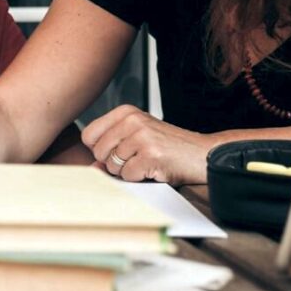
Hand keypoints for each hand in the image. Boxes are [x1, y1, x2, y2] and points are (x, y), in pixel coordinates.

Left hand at [81, 105, 215, 184]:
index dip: (99, 149)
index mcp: (126, 112)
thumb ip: (111, 147)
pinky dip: (139, 178)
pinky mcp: (150, 155)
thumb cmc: (169, 147)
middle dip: (114, 163)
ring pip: (112, 165)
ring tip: (147, 162)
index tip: (117, 150)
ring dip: (128, 171)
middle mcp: (132, 120)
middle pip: (99, 152)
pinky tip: (154, 169)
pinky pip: (128, 176)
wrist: (202, 154)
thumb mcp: (137, 137)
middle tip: (136, 158)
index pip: (89, 134)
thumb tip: (91, 167)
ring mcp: (142, 137)